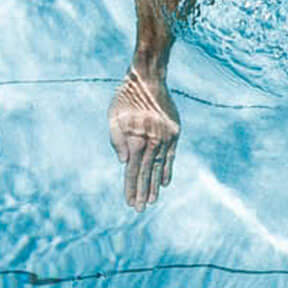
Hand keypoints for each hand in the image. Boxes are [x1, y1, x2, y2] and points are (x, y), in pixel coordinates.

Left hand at [108, 67, 180, 209]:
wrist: (148, 77)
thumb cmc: (126, 96)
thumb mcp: (113, 116)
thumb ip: (117, 140)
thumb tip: (123, 162)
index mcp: (136, 138)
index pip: (133, 170)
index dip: (131, 187)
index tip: (130, 203)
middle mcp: (153, 140)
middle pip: (146, 172)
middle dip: (142, 192)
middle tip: (139, 210)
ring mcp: (166, 137)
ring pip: (159, 166)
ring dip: (154, 185)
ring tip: (151, 201)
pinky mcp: (174, 132)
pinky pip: (171, 155)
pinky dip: (167, 169)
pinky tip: (164, 182)